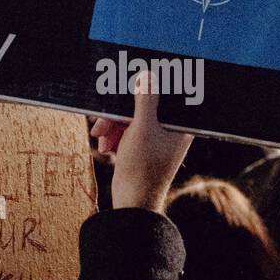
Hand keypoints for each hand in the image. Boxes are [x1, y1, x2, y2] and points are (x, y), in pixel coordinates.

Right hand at [91, 72, 191, 212]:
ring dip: (112, 126)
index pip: (163, 95)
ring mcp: (156, 139)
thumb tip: (147, 76)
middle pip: (142, 107)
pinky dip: (114, 136)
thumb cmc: (142, 169)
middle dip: (119, 114)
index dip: (142, 90)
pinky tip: (105, 147)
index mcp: (179, 124)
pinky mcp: (143, 148)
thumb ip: (145, 100)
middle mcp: (171, 130)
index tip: (125, 87)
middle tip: (102, 122)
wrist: (133, 204)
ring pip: (131, 119)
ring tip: (100, 138)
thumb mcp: (141, 129)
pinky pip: (127, 132)